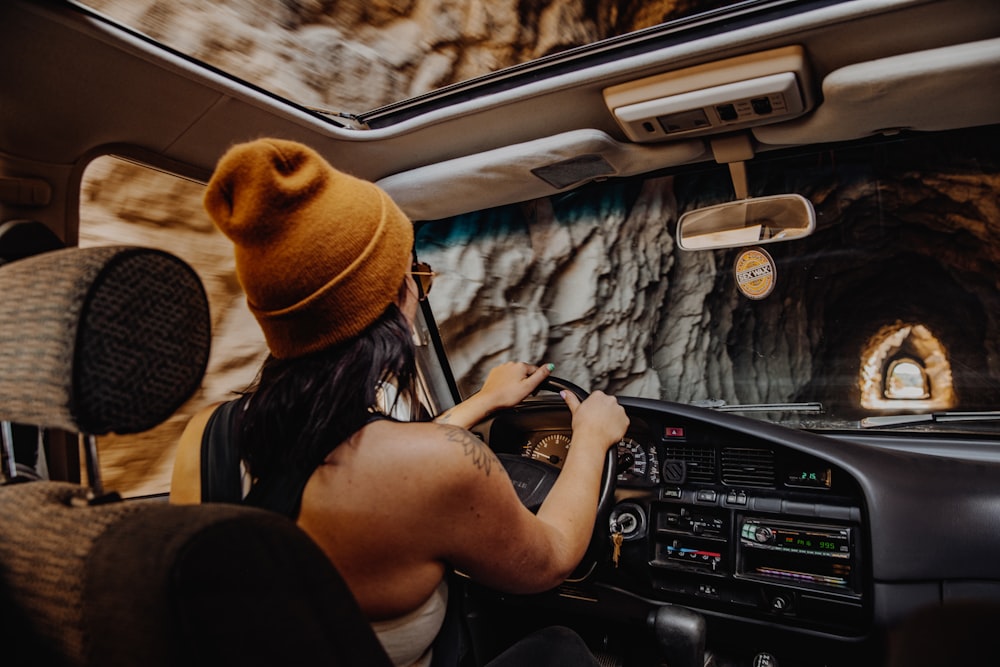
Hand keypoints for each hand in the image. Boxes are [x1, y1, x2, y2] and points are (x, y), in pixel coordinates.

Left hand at [435, 361, 552, 427]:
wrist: (488, 400)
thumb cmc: (506, 396)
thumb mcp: (529, 387)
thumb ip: (540, 375)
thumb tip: (550, 366)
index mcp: (521, 366)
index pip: (535, 371)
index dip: (536, 382)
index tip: (533, 391)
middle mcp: (511, 364)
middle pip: (525, 372)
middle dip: (526, 382)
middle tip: (522, 394)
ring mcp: (502, 368)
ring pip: (514, 374)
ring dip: (516, 382)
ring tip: (513, 393)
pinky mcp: (495, 374)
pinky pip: (505, 377)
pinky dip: (507, 383)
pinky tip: (505, 391)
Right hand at [561, 390, 628, 454]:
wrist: (591, 439)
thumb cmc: (583, 426)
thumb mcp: (575, 410)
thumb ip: (571, 399)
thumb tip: (564, 393)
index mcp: (598, 396)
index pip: (599, 399)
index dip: (595, 408)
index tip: (592, 415)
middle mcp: (611, 401)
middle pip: (609, 405)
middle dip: (605, 412)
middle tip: (597, 422)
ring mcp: (619, 411)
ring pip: (617, 414)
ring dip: (612, 419)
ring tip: (603, 428)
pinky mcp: (625, 421)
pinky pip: (623, 423)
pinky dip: (618, 427)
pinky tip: (609, 432)